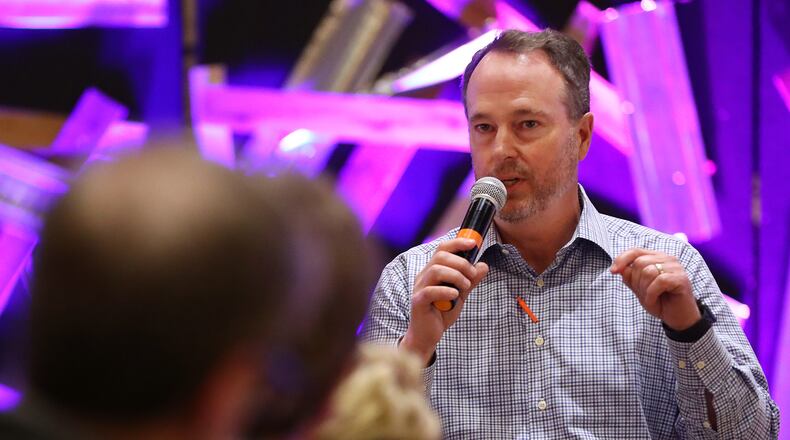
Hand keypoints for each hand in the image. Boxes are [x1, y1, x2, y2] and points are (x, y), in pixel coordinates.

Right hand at [401, 238, 488, 364]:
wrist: (428, 335)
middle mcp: (424, 276)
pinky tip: (454, 295)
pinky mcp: (418, 301)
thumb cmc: (441, 313)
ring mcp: (419, 288)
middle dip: (461, 263)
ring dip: (455, 275)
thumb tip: (483, 265)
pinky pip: (430, 290)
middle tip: (472, 275)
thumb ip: (470, 280)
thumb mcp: (461, 294)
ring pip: (436, 270)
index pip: (443, 249)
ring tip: (465, 286)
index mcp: (433, 271)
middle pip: (440, 256)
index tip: (474, 243)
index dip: (458, 243)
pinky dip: (446, 290)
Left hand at [610, 248, 699, 330]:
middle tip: (644, 294)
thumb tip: (619, 268)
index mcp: (656, 257)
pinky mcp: (681, 278)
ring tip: (650, 297)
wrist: (678, 318)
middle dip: (636, 281)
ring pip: (648, 271)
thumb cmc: (660, 301)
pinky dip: (652, 294)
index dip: (621, 259)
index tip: (613, 271)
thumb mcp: (639, 289)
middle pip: (639, 262)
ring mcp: (676, 267)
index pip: (635, 251)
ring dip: (644, 289)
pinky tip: (656, 300)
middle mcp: (667, 258)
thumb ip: (630, 277)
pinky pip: (659, 281)